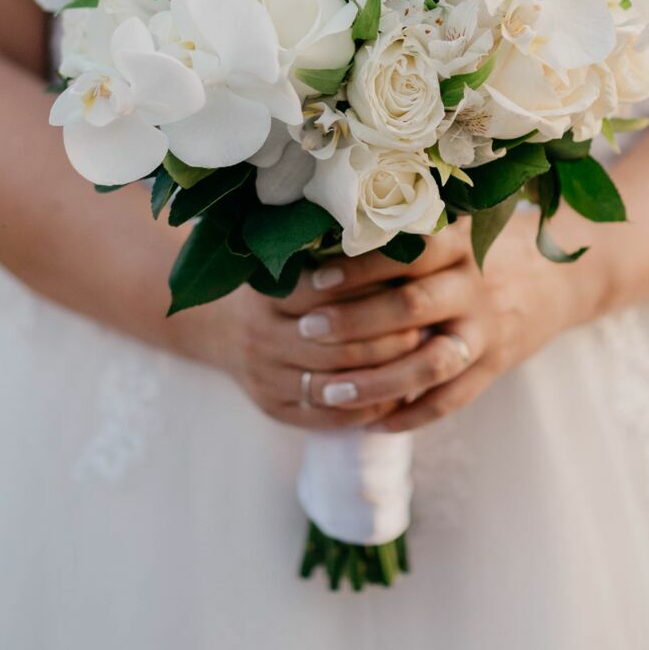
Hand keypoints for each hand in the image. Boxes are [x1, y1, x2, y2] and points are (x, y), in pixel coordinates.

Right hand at [163, 221, 474, 431]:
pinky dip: (366, 410)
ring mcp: (263, 377)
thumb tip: (403, 231)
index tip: (411, 282)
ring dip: (383, 377)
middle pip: (334, 345)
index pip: (324, 295)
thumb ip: (335, 246)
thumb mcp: (294, 256)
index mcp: (266, 293)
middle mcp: (259, 337)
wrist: (221, 327)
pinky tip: (397, 397)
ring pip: (334, 385)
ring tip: (421, 362)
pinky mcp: (273, 409)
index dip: (369, 289)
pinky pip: (327, 418)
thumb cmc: (277, 282)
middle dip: (385, 337)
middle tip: (427, 326)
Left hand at [277, 209, 605, 433]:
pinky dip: (412, 415)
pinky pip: (452, 398)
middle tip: (306, 330)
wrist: (560, 280)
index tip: (314, 278)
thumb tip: (325, 238)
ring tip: (329, 392)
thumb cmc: (487, 249)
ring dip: (375, 382)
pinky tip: (373, 424)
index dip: (360, 266)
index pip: (407, 252)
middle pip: (411, 307)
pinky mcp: (496, 365)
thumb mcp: (459, 229)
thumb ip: (409, 234)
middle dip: (354, 322)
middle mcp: (474, 286)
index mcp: (460, 244)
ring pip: (429, 363)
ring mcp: (487, 330)